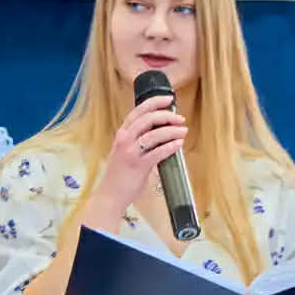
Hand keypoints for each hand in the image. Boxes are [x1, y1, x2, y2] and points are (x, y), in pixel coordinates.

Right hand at [94, 94, 187, 213]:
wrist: (110, 195)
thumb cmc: (120, 175)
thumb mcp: (126, 152)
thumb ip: (140, 141)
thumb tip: (162, 133)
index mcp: (122, 134)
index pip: (138, 111)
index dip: (154, 102)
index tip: (169, 99)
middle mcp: (124, 139)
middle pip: (148, 119)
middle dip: (167, 116)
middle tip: (180, 118)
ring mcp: (130, 152)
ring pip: (154, 134)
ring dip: (172, 131)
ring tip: (184, 131)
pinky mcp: (138, 166)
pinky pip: (157, 152)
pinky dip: (170, 146)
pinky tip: (179, 144)